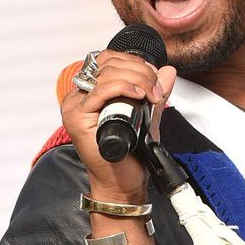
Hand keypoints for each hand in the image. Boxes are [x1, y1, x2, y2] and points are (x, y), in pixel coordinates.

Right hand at [61, 51, 175, 199]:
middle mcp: (80, 96)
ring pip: (106, 73)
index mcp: (92, 92)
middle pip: (108, 63)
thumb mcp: (148, 118)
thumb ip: (156, 95)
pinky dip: (123, 88)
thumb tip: (168, 71)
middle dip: (140, 70)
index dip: (135, 63)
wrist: (123, 184)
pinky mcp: (77, 117)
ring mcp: (76, 106)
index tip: (155, 77)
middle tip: (156, 89)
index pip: (109, 60)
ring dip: (136, 78)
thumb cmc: (130, 156)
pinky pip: (101, 91)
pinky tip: (139, 95)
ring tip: (151, 95)